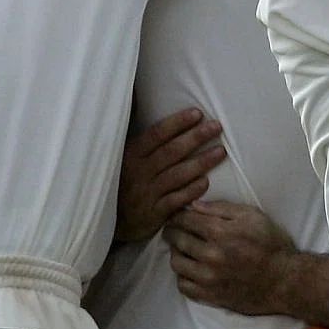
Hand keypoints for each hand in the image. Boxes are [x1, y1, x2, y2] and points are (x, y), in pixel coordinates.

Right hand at [115, 109, 224, 242]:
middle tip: (217, 126)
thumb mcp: (123, 159)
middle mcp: (139, 172)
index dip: (178, 123)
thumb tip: (147, 108)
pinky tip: (206, 182)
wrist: (108, 221)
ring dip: (201, 162)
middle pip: (171, 151)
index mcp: (131, 155)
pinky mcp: (154, 213)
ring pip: (177, 175)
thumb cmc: (121, 183)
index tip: (198, 114)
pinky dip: (192, 190)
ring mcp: (147, 193)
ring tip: (220, 152)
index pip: (156, 134)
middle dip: (196, 137)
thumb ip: (142, 142)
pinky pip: (176, 199)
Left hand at [166, 200, 302, 316]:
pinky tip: (191, 269)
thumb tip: (194, 205)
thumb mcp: (253, 216)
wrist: (284, 281)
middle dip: (172, 231)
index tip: (177, 216)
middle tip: (175, 230)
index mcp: (220, 233)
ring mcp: (208, 278)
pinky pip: (183, 286)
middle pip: (177, 239)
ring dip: (176, 253)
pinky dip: (183, 276)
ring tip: (183, 249)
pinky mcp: (210, 296)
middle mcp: (210, 256)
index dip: (177, 215)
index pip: (184, 220)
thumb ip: (222, 208)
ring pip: (176, 262)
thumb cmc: (271, 245)